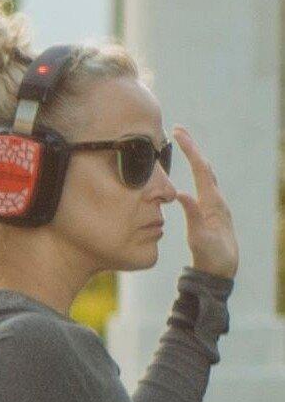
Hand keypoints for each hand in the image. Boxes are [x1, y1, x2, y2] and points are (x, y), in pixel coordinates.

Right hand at [170, 128, 237, 279]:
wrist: (222, 271)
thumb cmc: (212, 256)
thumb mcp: (201, 238)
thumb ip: (193, 215)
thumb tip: (181, 194)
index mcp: (213, 202)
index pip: (200, 170)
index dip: (190, 150)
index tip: (178, 134)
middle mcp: (216, 200)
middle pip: (204, 167)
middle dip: (192, 147)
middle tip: (179, 131)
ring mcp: (215, 205)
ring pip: (206, 174)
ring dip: (195, 157)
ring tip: (184, 144)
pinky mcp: (211, 211)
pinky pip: (205, 184)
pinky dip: (198, 171)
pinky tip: (195, 170)